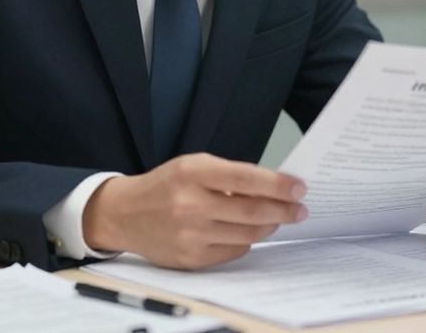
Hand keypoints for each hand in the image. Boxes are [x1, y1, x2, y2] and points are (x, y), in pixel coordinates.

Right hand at [82, 152, 307, 268]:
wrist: (125, 214)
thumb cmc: (166, 186)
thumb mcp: (193, 167)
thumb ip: (229, 175)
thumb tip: (274, 187)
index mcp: (192, 173)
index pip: (245, 179)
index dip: (277, 184)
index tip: (300, 188)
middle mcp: (190, 204)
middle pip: (251, 211)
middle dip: (283, 210)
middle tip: (300, 209)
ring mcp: (190, 235)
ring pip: (247, 235)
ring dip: (269, 226)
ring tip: (278, 218)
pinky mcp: (190, 258)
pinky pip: (233, 252)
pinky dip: (247, 241)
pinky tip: (248, 232)